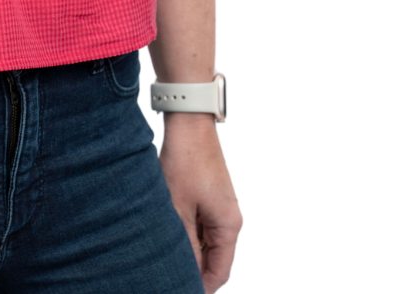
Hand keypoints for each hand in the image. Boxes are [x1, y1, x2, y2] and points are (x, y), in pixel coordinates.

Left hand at [158, 119, 242, 293]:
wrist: (189, 121)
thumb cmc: (184, 162)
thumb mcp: (178, 208)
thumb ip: (184, 245)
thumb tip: (182, 273)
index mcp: (230, 226)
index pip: (219, 272)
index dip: (200, 286)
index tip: (178, 289)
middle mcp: (232, 219)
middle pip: (216, 258)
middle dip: (194, 269)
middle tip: (168, 276)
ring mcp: (223, 206)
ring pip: (208, 241)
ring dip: (190, 249)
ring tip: (165, 255)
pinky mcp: (213, 195)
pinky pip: (204, 224)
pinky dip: (189, 232)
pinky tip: (170, 231)